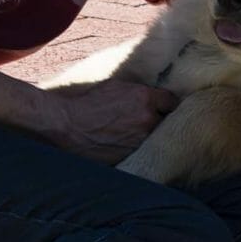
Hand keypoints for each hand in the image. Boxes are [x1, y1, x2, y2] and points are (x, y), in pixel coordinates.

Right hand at [43, 79, 176, 161]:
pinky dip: (136, 146)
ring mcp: (140, 140)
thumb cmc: (88, 103)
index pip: (171, 101)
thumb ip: (137, 91)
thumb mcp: (115, 87)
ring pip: (154, 137)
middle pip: (166, 121)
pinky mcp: (131, 155)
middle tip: (147, 119)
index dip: (166, 104)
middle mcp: (147, 119)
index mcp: (144, 98)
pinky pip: (142, 150)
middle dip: (158, 119)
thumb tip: (150, 93)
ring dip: (147, 135)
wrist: (68, 126)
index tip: (163, 106)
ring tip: (132, 132)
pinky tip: (125, 142)